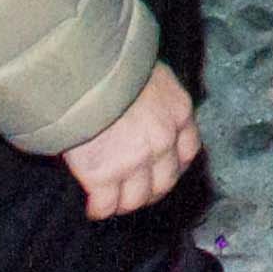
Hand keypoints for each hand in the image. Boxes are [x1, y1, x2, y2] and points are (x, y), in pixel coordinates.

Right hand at [60, 66, 204, 222]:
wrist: (84, 70)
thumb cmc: (111, 61)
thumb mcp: (147, 71)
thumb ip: (152, 95)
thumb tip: (139, 106)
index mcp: (178, 112)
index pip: (188, 149)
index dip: (175, 165)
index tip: (164, 171)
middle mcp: (163, 141)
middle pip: (165, 182)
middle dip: (151, 192)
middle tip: (136, 195)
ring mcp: (134, 161)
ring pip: (136, 199)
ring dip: (124, 204)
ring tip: (112, 203)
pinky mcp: (103, 175)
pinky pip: (105, 205)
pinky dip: (99, 210)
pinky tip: (93, 208)